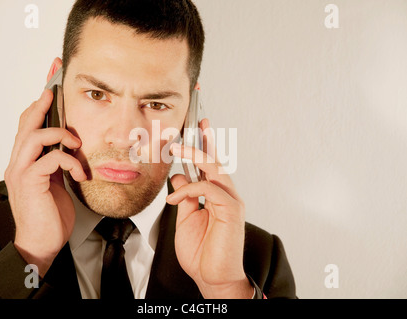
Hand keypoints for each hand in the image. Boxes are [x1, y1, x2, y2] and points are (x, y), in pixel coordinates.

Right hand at [4, 63, 85, 276]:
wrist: (42, 243)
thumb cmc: (51, 214)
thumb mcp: (57, 182)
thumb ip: (57, 162)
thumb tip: (68, 146)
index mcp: (27, 160)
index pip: (30, 124)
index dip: (39, 102)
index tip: (50, 82)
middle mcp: (19, 162)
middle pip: (27, 122)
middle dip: (43, 101)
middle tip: (56, 85)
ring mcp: (21, 171)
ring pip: (34, 135)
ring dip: (60, 133)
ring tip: (77, 143)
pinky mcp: (29, 182)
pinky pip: (50, 159)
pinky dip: (69, 161)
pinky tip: (80, 174)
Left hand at [166, 119, 253, 298]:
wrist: (213, 277)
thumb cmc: (201, 252)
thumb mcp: (186, 218)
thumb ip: (184, 196)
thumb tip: (178, 175)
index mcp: (215, 196)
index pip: (209, 166)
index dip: (204, 144)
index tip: (197, 126)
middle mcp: (225, 195)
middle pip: (215, 160)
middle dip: (205, 139)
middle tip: (194, 122)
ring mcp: (230, 201)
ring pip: (215, 168)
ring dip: (195, 154)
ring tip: (176, 147)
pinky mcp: (231, 210)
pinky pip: (208, 189)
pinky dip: (188, 189)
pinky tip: (174, 197)